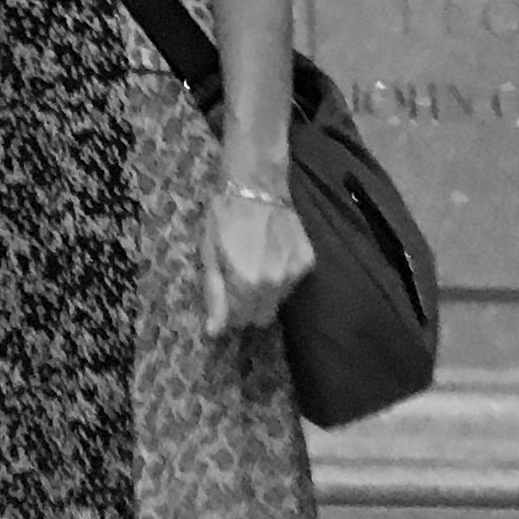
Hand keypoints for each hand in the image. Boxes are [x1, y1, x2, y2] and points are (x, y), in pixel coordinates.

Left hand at [201, 187, 315, 339]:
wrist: (256, 186)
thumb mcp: (209, 253)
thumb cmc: (224, 217)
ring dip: (264, 293)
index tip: (224, 297)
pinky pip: (291, 284)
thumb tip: (214, 332)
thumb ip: (214, 295)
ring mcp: (294, 273)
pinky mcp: (308, 263)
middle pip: (262, 317)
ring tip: (253, 263)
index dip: (228, 313)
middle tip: (237, 282)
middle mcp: (274, 283)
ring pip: (278, 302)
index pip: (240, 320)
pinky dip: (280, 277)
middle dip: (247, 307)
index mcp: (246, 283)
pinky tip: (270, 255)